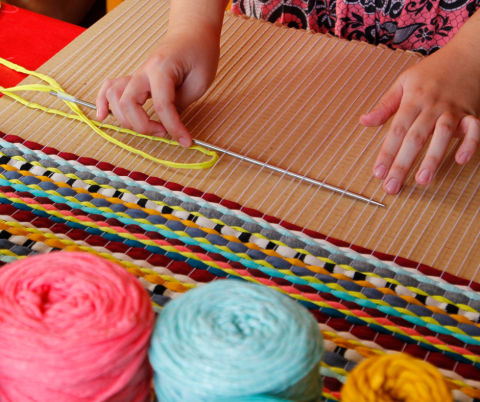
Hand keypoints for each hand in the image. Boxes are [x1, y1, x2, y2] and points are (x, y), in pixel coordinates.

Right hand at [96, 30, 219, 146]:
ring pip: (114, 97)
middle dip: (144, 126)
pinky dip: (103, 103)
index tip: (186, 141)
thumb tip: (168, 126)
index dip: (173, 128)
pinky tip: (103, 116)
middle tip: (165, 132)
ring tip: (146, 128)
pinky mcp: (134, 79)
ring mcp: (136, 74)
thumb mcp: (199, 82)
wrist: (192, 33)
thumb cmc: (199, 54)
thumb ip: (180, 104)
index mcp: (162, 69)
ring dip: (126, 119)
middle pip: (128, 103)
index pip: (161, 106)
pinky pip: (109, 88)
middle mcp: (143, 71)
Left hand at [360, 45, 479, 194]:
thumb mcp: (403, 83)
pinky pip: (474, 129)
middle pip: (415, 138)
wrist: (467, 54)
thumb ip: (385, 105)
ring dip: (433, 158)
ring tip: (422, 180)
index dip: (386, 153)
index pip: (396, 131)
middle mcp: (431, 107)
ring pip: (442, 135)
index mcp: (412, 101)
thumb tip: (364, 121)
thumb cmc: (432, 71)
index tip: (378, 173)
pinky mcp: (471, 113)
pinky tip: (461, 160)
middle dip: (402, 164)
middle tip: (392, 186)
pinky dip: (470, 144)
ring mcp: (452, 110)